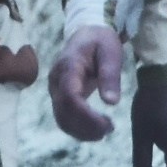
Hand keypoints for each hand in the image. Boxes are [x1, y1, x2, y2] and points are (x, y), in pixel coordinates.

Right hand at [48, 20, 124, 140]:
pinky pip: (63, 118)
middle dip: (86, 127)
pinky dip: (78, 129)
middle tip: (110, 129)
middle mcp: (56, 81)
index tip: (108, 124)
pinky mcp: (59, 97)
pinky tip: (95, 130)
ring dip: (82, 132)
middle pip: (63, 112)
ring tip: (105, 131)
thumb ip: (110, 75)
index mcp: (68, 67)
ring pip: (61, 119)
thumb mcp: (111, 52)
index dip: (87, 116)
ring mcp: (55, 90)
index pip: (70, 97)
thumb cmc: (100, 41)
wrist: (85, 34)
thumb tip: (111, 103)